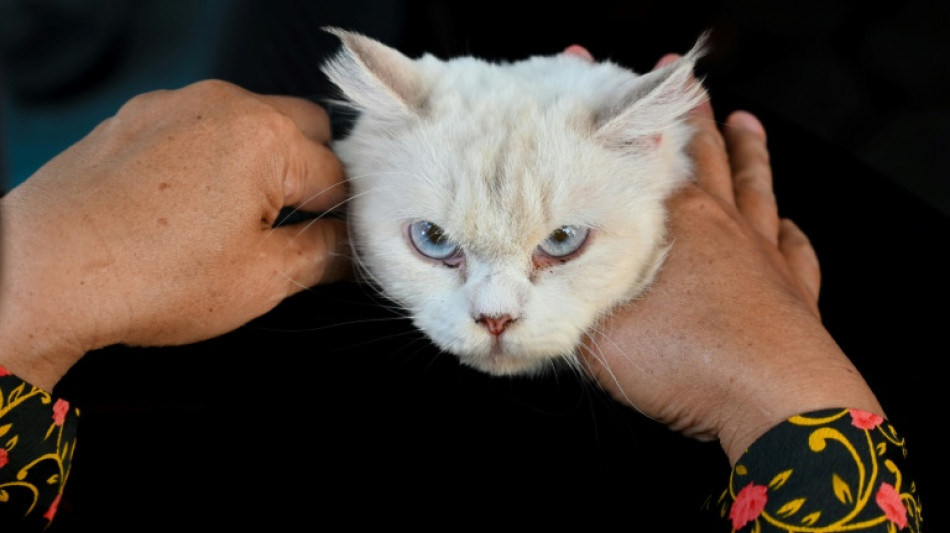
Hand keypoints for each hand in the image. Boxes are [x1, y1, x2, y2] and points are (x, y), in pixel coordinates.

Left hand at [0, 80, 347, 390]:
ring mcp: (175, 107)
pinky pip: (199, 129)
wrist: (41, 276)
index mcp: (265, 138)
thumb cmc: (143, 277)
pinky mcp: (137, 118)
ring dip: (262, 166)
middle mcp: (223, 105)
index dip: (344, 219)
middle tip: (292, 233)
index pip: (339, 177)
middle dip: (310, 179)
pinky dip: (212, 161)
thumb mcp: (261, 280)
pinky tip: (192, 211)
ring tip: (236, 225)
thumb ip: (325, 255)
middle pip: (304, 132)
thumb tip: (349, 248)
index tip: (337, 247)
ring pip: (251, 126)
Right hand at [580, 58, 882, 463]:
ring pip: (756, 186)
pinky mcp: (795, 291)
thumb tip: (519, 299)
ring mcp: (765, 254)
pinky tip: (790, 226)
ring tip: (745, 121)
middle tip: (681, 76)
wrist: (776, 403)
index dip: (630, 110)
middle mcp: (723, 225)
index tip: (616, 74)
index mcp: (675, 222)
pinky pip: (795, 248)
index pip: (647, 150)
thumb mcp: (597, 337)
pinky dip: (791, 231)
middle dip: (690, 109)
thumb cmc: (688, 361)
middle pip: (706, 152)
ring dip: (748, 151)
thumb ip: (558, 310)